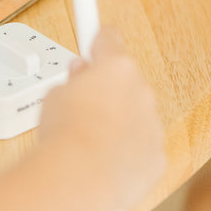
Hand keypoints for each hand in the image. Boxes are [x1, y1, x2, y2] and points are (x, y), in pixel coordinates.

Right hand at [39, 27, 165, 210]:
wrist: (80, 175)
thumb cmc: (66, 130)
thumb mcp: (54, 92)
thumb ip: (73, 80)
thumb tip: (78, 80)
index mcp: (116, 66)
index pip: (109, 39)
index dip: (96, 39)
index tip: (94, 35)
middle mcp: (141, 90)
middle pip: (123, 78)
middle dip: (103, 85)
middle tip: (78, 98)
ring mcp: (151, 124)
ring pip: (133, 112)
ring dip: (115, 116)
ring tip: (85, 132)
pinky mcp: (156, 155)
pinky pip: (139, 143)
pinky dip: (124, 146)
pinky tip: (99, 153)